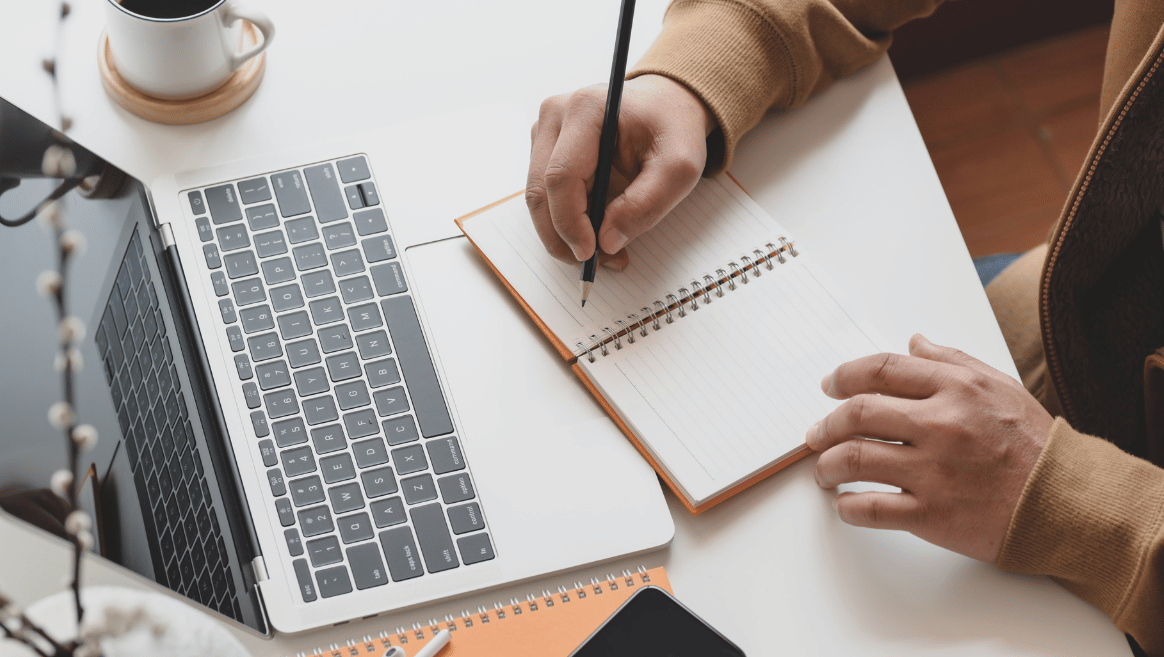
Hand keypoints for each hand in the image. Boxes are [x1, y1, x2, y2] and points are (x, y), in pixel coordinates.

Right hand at [526, 74, 715, 269]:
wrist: (666, 106)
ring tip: (603, 252)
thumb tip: (607, 242)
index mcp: (586, 109)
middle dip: (563, 237)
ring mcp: (545, 131)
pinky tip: (594, 231)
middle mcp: (555, 115)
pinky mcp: (545, 148)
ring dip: (563, 234)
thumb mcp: (680, 168)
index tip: (590, 253)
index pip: (561, 177)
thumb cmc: (672, 129)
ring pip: (539, 198)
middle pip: (540, 191)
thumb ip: (646, 204)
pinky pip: (545, 195)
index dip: (570, 222)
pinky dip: (565, 222)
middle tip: (595, 264)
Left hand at [807, 334, 1052, 561]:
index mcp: (955, 389)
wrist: (1067, 502)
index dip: (844, 376)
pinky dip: (847, 507)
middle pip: (857, 414)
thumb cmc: (1033, 445)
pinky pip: (871, 507)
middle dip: (826, 424)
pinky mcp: (932, 513)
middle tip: (816, 434)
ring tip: (824, 471)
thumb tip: (913, 342)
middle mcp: (940, 425)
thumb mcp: (999, 386)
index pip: (880, 370)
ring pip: (854, 459)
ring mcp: (934, 471)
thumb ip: (951, 361)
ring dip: (827, 465)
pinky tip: (844, 504)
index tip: (829, 385)